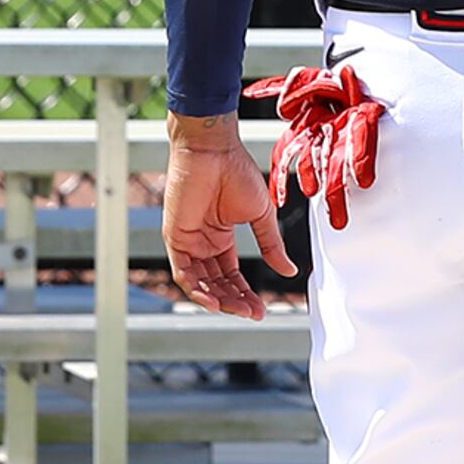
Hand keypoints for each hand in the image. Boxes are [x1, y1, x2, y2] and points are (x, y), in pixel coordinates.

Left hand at [160, 112, 288, 320]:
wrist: (214, 150)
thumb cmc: (236, 172)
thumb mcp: (261, 215)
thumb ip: (271, 245)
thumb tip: (288, 270)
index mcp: (221, 236)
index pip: (231, 274)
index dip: (246, 293)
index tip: (261, 308)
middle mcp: (203, 242)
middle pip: (217, 282)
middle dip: (234, 300)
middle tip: (252, 313)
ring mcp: (188, 241)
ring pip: (200, 282)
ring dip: (217, 299)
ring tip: (236, 310)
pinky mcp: (174, 237)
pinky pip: (183, 272)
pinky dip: (196, 289)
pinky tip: (213, 300)